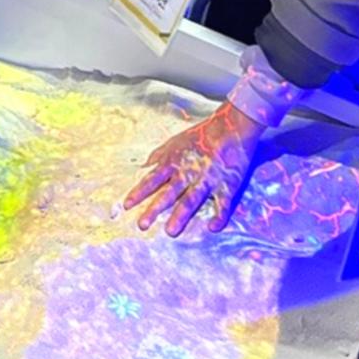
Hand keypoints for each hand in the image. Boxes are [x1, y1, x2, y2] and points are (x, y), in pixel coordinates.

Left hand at [123, 102, 264, 235]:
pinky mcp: (227, 184)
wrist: (231, 127)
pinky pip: (223, 203)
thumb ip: (158, 156)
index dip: (138, 193)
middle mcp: (187, 173)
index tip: (126, 206)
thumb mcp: (174, 142)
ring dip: (180, 216)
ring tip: (170, 232)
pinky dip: (220, 216)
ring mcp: (207, 180)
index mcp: (173, 162)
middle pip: (168, 194)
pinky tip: (213, 228)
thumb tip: (143, 167)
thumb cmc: (200, 136)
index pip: (151, 180)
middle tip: (142, 225)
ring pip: (191, 201)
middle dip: (154, 209)